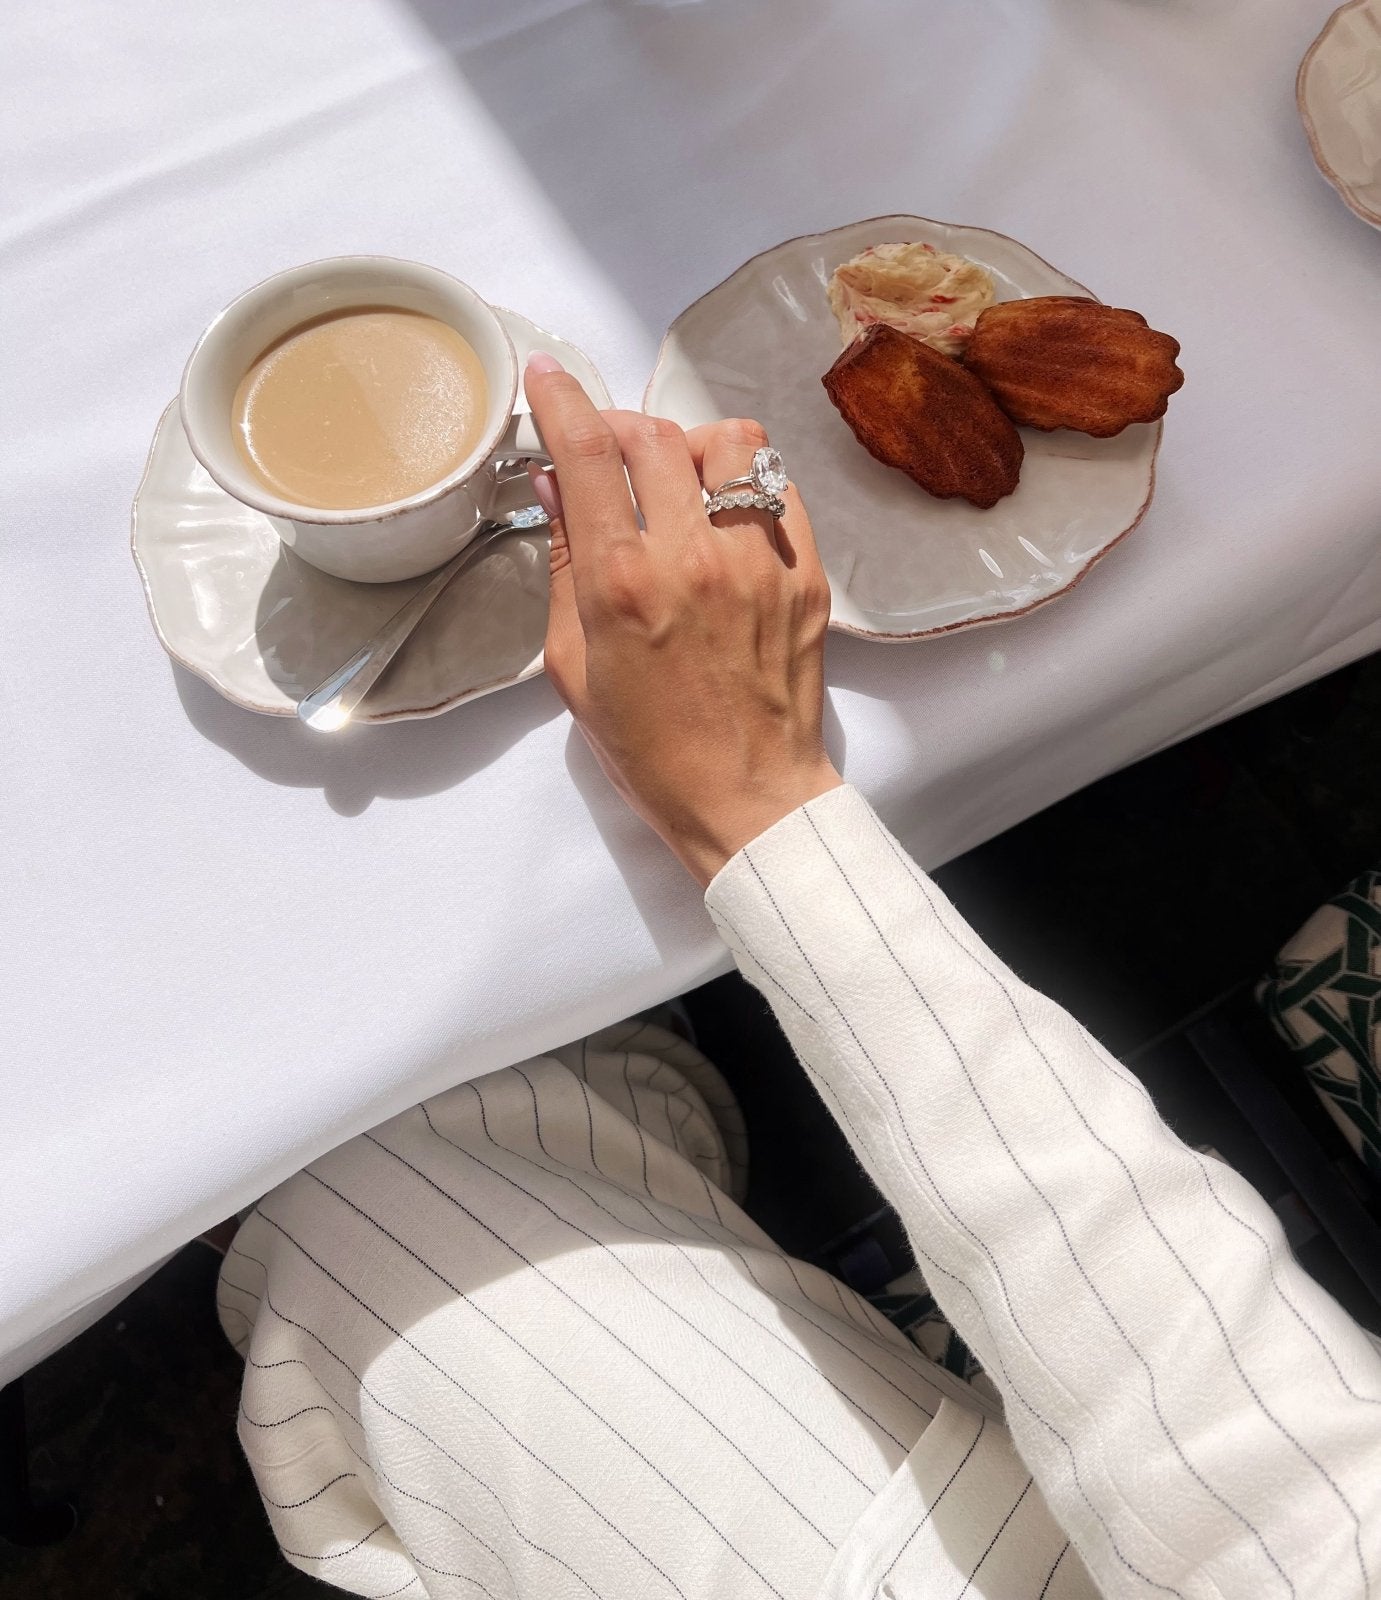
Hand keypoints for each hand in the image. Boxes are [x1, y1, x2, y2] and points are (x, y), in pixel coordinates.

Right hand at [523, 353, 840, 886]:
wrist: (748, 800)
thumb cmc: (649, 750)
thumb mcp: (574, 668)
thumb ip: (565, 567)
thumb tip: (555, 485)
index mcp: (624, 586)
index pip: (587, 456)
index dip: (560, 400)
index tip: (546, 377)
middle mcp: (694, 559)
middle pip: (654, 435)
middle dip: (618, 426)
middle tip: (606, 453)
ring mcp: (759, 563)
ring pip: (729, 443)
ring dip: (689, 444)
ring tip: (674, 480)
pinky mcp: (806, 575)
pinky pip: (778, 486)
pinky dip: (744, 479)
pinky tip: (724, 510)